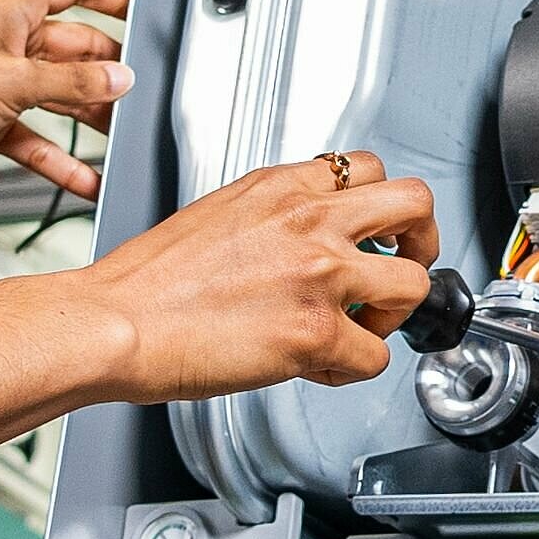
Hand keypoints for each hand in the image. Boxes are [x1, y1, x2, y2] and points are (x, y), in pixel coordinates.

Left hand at [0, 0, 133, 199]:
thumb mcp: (14, 82)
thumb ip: (73, 83)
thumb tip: (118, 78)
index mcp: (13, 13)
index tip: (141, 14)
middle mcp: (9, 45)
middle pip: (75, 52)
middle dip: (106, 73)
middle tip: (137, 94)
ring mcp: (0, 85)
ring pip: (59, 98)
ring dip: (88, 119)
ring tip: (119, 139)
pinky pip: (36, 140)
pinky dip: (58, 159)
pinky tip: (82, 178)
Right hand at [76, 151, 439, 401]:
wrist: (116, 323)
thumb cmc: (147, 283)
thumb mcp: (217, 214)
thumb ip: (270, 218)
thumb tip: (297, 240)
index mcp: (281, 187)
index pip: (367, 169)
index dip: (380, 206)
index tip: (377, 230)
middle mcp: (310, 220)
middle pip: (414, 204)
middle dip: (421, 240)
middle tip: (405, 265)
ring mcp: (320, 274)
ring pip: (414, 283)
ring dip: (394, 313)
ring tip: (361, 328)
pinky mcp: (316, 332)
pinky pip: (375, 357)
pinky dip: (353, 369)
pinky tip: (320, 367)